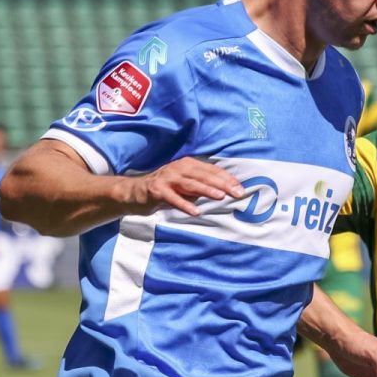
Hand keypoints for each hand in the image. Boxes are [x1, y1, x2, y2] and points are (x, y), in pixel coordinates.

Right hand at [122, 157, 245, 216]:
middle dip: (223, 184)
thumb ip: (201, 186)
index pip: (212, 171)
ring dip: (207, 190)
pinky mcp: (158, 190)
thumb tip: (225, 192)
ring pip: (191, 184)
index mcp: (188, 164)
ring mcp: (168, 178)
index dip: (227, 179)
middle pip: (205, 176)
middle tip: (238, 193)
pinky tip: (196, 212)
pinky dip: (185, 205)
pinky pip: (173, 198)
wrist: (136, 192)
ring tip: (221, 197)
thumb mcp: (185, 185)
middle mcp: (179, 168)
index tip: (241, 189)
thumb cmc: (165, 189)